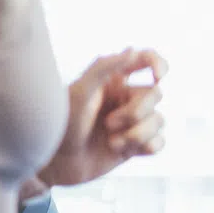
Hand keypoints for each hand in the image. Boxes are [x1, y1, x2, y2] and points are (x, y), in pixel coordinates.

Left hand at [40, 48, 167, 187]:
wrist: (54, 162)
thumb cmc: (61, 123)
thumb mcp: (79, 92)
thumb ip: (103, 67)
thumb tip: (132, 50)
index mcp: (113, 80)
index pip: (146, 59)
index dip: (159, 63)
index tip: (157, 76)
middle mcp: (125, 98)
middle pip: (156, 95)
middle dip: (136, 112)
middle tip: (108, 123)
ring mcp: (131, 122)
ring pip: (159, 120)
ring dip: (137, 134)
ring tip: (111, 142)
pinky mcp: (134, 145)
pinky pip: (159, 142)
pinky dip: (145, 147)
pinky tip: (122, 150)